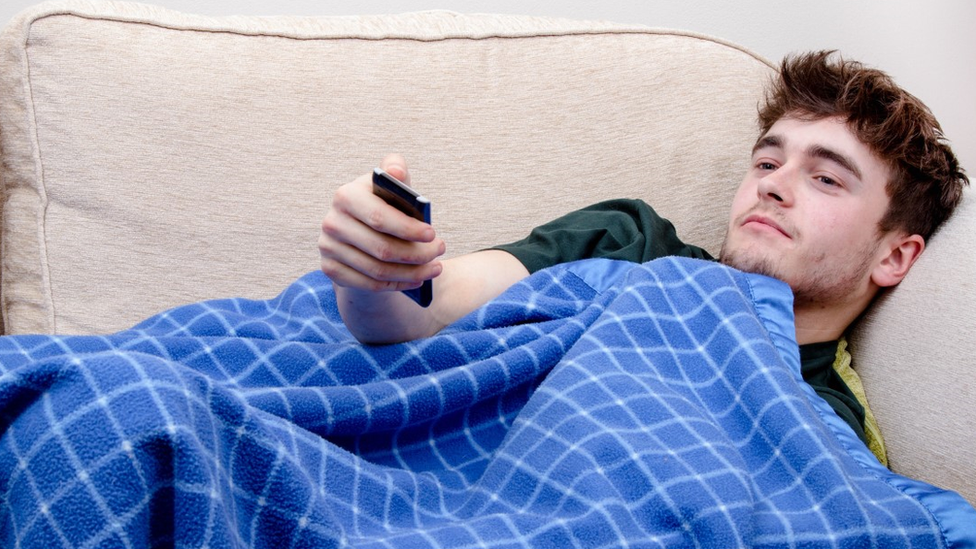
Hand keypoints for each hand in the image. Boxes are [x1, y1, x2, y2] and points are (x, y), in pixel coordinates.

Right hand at [319, 154, 445, 294]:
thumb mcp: (389, 185)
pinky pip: (368, 284)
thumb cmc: (383, 203)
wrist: (359, 228)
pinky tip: (417, 280)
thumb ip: (395, 171)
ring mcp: (329, 248)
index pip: (379, 218)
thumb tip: (396, 170)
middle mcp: (332, 222)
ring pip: (377, 270)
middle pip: (381, 249)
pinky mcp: (330, 269)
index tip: (433, 234)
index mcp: (346, 196)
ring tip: (435, 268)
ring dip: (412, 273)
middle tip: (440, 252)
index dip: (408, 229)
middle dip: (417, 254)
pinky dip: (397, 284)